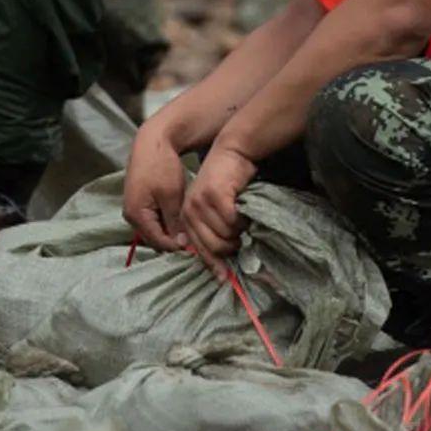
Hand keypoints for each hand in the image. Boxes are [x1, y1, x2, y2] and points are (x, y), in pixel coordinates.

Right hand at [123, 122, 187, 252]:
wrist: (152, 143)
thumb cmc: (161, 166)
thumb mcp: (171, 195)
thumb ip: (174, 222)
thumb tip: (181, 244)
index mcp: (136, 215)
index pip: (159, 242)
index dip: (178, 246)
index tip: (198, 244)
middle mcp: (131, 216)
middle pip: (155, 238)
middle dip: (174, 240)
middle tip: (196, 238)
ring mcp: (134, 210)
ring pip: (155, 230)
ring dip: (171, 232)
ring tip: (190, 228)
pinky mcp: (139, 203)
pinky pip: (154, 220)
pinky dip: (167, 222)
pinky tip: (181, 217)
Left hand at [180, 142, 256, 277]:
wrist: (232, 152)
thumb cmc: (227, 183)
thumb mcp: (213, 209)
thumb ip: (213, 233)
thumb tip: (221, 268)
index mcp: (186, 218)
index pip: (199, 251)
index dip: (214, 265)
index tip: (225, 278)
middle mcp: (189, 212)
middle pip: (214, 247)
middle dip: (232, 247)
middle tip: (242, 237)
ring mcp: (200, 203)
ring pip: (224, 235)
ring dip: (239, 231)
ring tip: (242, 220)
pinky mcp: (214, 195)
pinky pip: (232, 221)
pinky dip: (243, 220)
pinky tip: (244, 210)